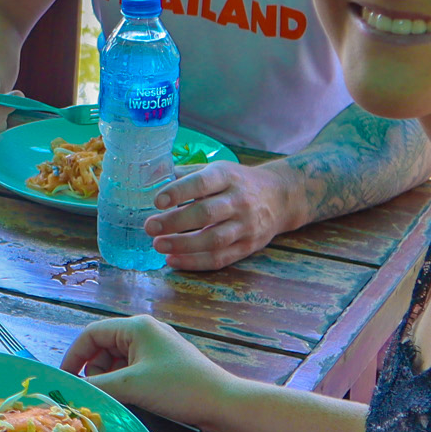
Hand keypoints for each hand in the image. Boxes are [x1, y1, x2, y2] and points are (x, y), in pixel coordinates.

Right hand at [60, 315, 239, 431]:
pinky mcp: (164, 364)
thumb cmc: (179, 388)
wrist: (223, 404)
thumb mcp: (132, 386)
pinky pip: (132, 369)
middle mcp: (144, 331)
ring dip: (111, 379)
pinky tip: (132, 399)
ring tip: (119, 398)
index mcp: (135, 326)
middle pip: (103, 347)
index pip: (91, 334)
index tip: (65, 379)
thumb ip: (98, 385)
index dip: (74, 356)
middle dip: (95, 371)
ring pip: (117, 361)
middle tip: (99, 394)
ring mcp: (156, 347)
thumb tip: (72, 388)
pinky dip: (126, 383)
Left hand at [144, 159, 296, 269]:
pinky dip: (195, 262)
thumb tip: (150, 176)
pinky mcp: (248, 246)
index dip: (179, 192)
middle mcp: (239, 201)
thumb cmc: (238, 182)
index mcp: (227, 177)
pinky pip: (220, 258)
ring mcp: (246, 226)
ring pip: (214, 240)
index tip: (157, 201)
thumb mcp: (217, 169)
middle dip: (175, 222)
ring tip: (159, 246)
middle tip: (150, 227)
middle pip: (206, 214)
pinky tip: (174, 260)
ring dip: (183, 245)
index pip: (202, 183)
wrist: (280, 197)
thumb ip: (186, 174)